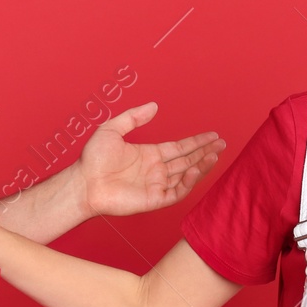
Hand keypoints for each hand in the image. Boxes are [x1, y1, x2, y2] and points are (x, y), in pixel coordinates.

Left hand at [78, 102, 224, 216]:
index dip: (196, 142)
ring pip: (186, 175)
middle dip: (205, 152)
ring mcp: (155, 185)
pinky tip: (195, 169)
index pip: (179, 148)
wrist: (83, 182)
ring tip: (215, 154)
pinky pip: (177, 192)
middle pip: (187, 160)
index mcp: (149, 154)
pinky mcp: (153, 199)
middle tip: (222, 143)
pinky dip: (188, 182)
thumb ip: (134, 117)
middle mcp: (155, 170)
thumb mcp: (112, 129)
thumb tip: (154, 106)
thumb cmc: (92, 159)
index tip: (212, 135)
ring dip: (202, 165)